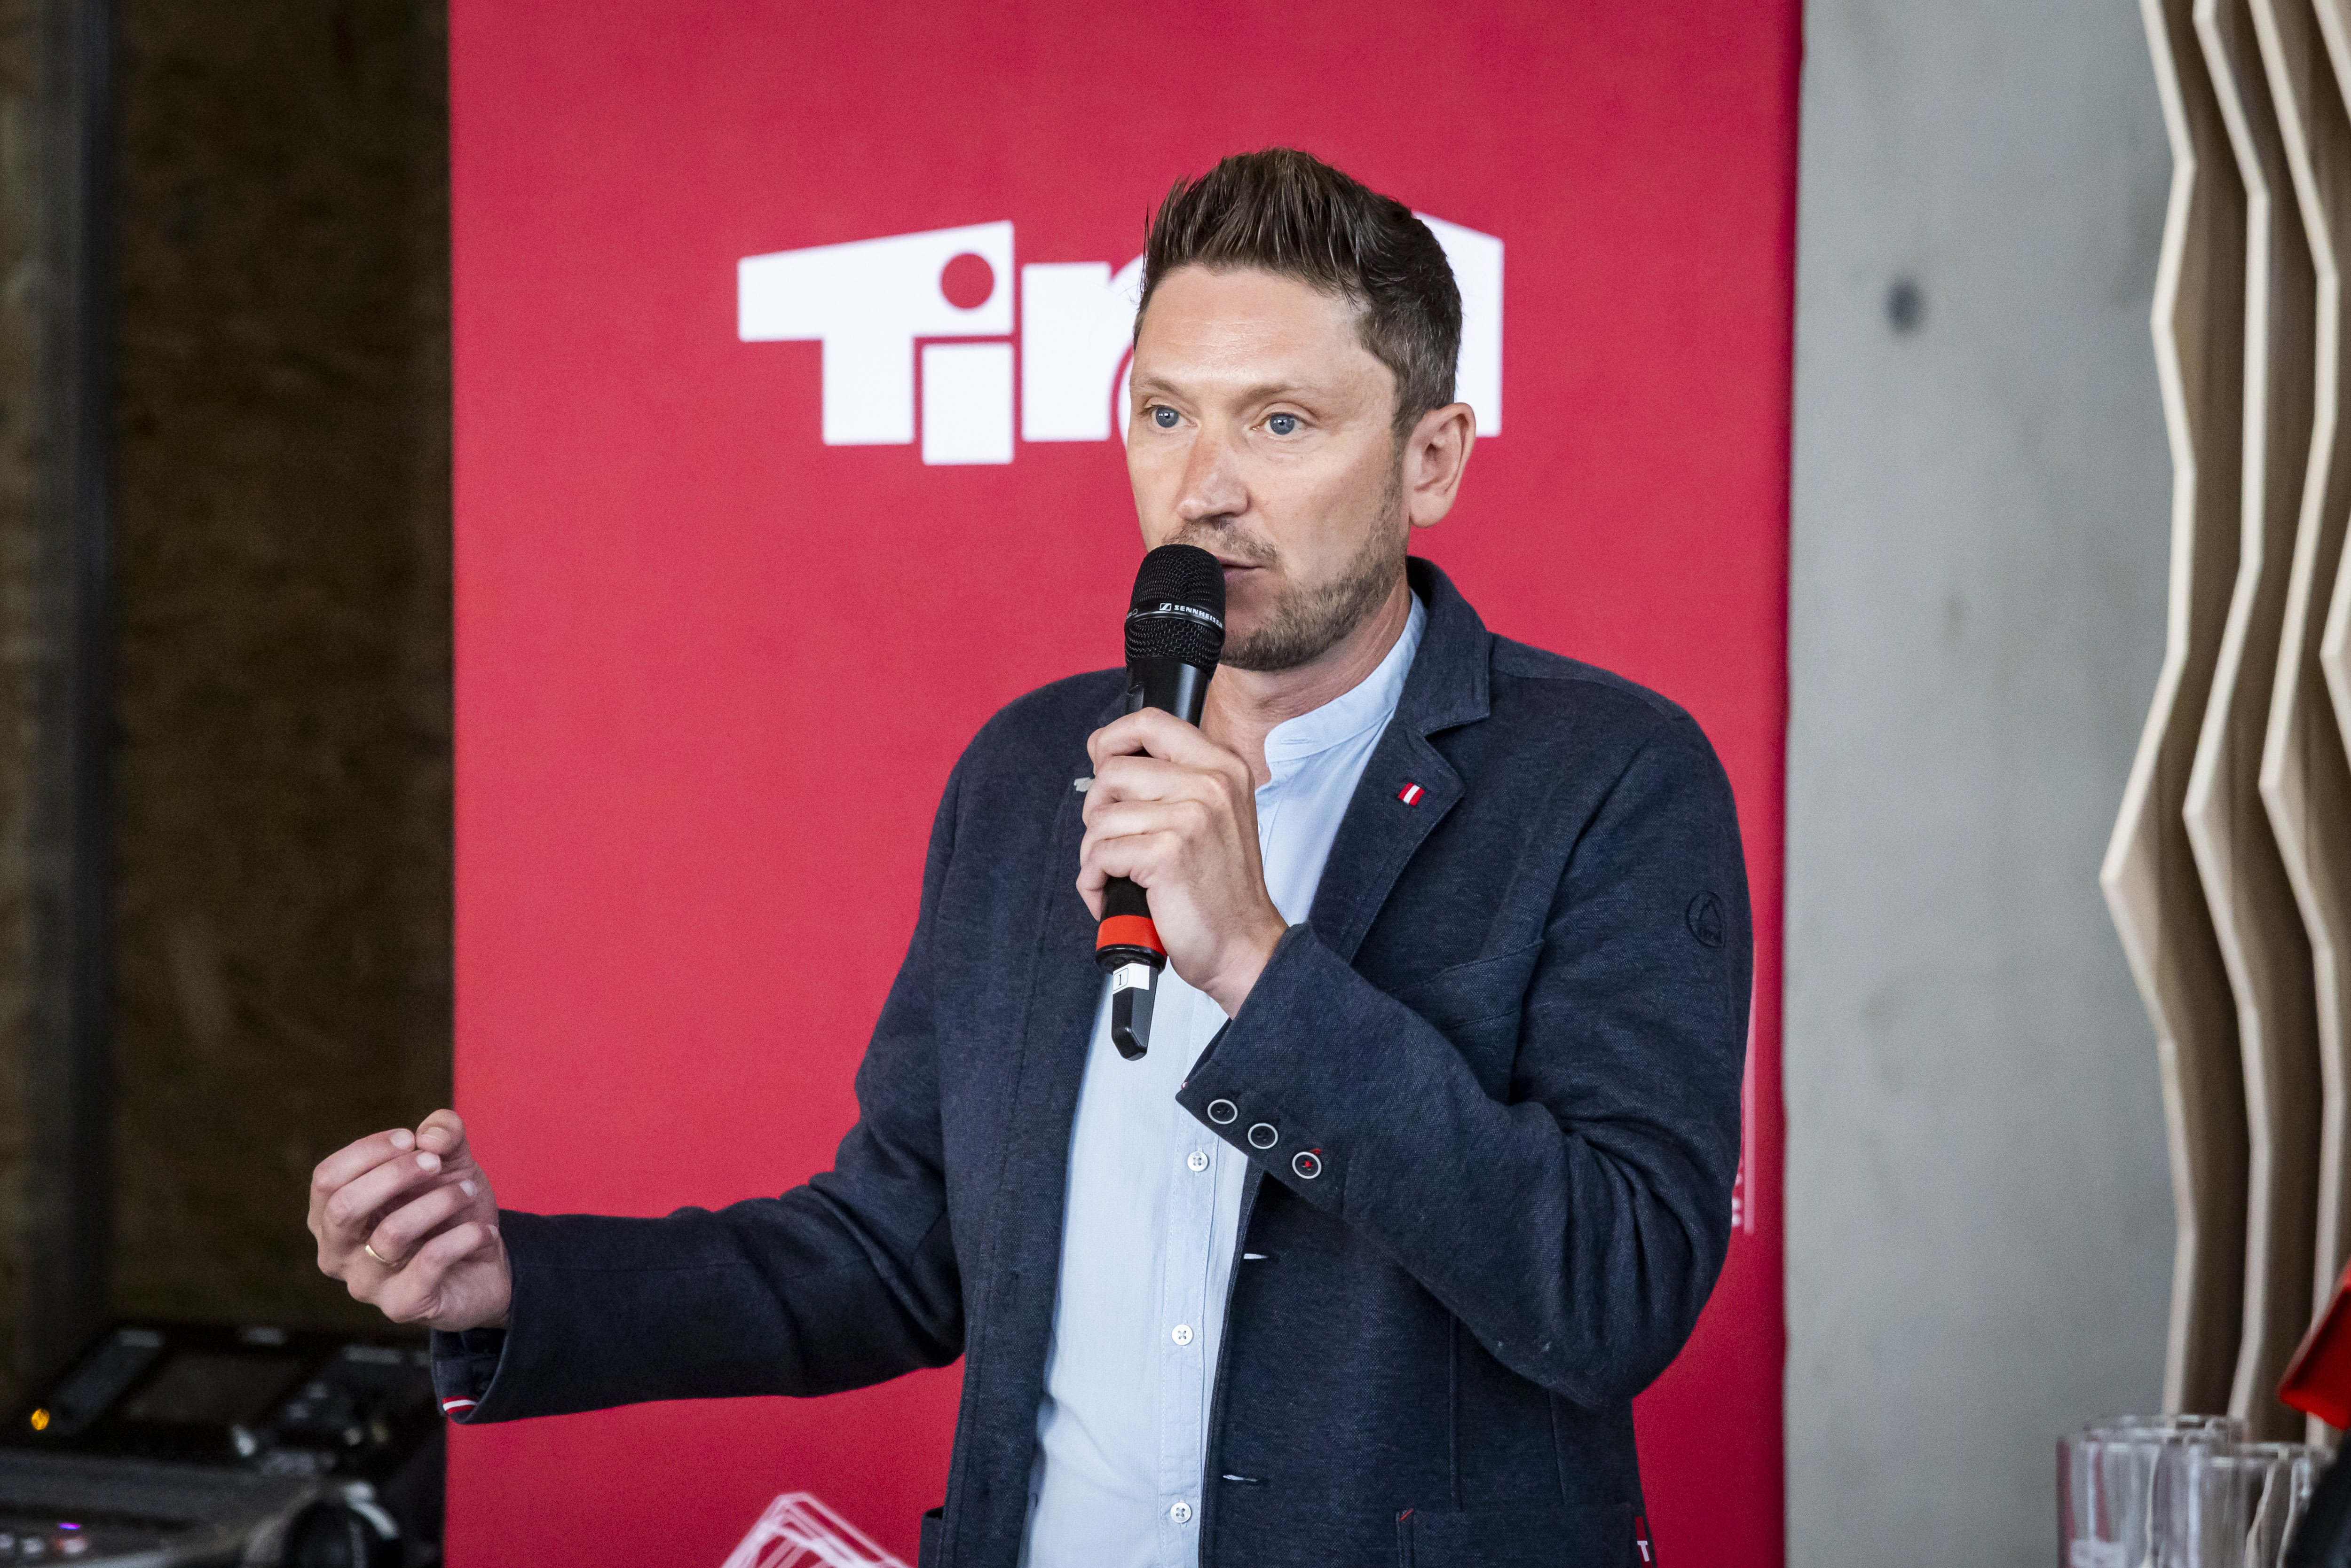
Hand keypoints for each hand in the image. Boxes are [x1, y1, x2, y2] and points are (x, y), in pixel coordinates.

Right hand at [309, 1109, 510, 1330]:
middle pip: (344, 1207)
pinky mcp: (403, 1306)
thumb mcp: (450, 1162)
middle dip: (396, 1174)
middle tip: (437, 1163)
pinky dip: (463, 1237)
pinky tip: (484, 1231)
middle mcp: (337, 1254)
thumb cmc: (450, 1210)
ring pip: (391, 1233)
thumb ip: (442, 1133)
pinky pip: (429, 1263)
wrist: (486, 1264)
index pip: (327, 1178)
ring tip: (468, 1192)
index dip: (368, 1151)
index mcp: (332, 1216)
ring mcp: (366, 1284)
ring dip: (440, 1201)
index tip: (412, 1139)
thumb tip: (431, 1136)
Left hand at [1080, 708, 1287, 1014]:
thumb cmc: (1222, 889)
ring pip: (1100, 816)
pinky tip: (1115, 892)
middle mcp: (1211, 784)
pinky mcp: (1166, 853)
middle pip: (1113, 770)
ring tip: (1119, 873)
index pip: (1151, 723)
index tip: (1101, 762)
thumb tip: (1113, 760)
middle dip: (1097, 810)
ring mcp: (1190, 817)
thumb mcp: (1216, 815)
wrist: (1244, 946)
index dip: (1112, 740)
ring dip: (1095, 852)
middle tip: (1116, 839)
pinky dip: (1095, 881)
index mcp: (1223, 767)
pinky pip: (1099, 854)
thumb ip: (1177, 780)